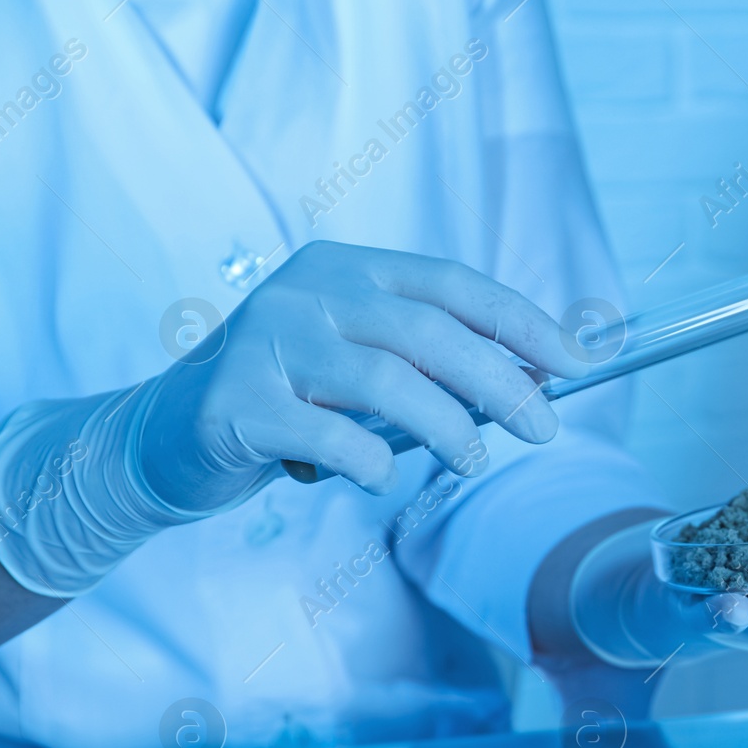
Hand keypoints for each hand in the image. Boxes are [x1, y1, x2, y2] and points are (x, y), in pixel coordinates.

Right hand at [138, 240, 588, 507]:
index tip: (578, 363)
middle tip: (546, 429)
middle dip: (502, 382)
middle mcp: (307, 292)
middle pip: (431, 332)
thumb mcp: (362, 362)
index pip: (454, 284)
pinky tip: (379, 478)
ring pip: (387, 381)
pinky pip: (328, 435)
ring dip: (448, 428)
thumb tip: (533, 383)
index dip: (523, 322)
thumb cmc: (290, 399)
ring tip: (473, 462)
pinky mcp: (236, 403)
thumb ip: (430, 361)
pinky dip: (370, 462)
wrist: (170, 435)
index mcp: (347, 269)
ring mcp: (267, 343)